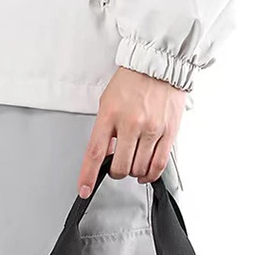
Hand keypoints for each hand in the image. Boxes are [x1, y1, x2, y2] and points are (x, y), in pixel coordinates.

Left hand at [78, 68, 186, 196]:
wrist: (158, 64)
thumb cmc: (132, 81)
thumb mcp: (108, 102)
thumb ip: (105, 130)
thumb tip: (105, 155)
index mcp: (110, 115)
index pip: (95, 153)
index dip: (88, 175)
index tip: (84, 190)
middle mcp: (131, 123)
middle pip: (120, 166)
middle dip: (116, 172)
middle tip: (117, 166)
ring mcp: (151, 129)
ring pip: (139, 168)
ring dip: (133, 172)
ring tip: (133, 162)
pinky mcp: (169, 132)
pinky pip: (158, 165)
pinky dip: (150, 174)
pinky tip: (146, 173)